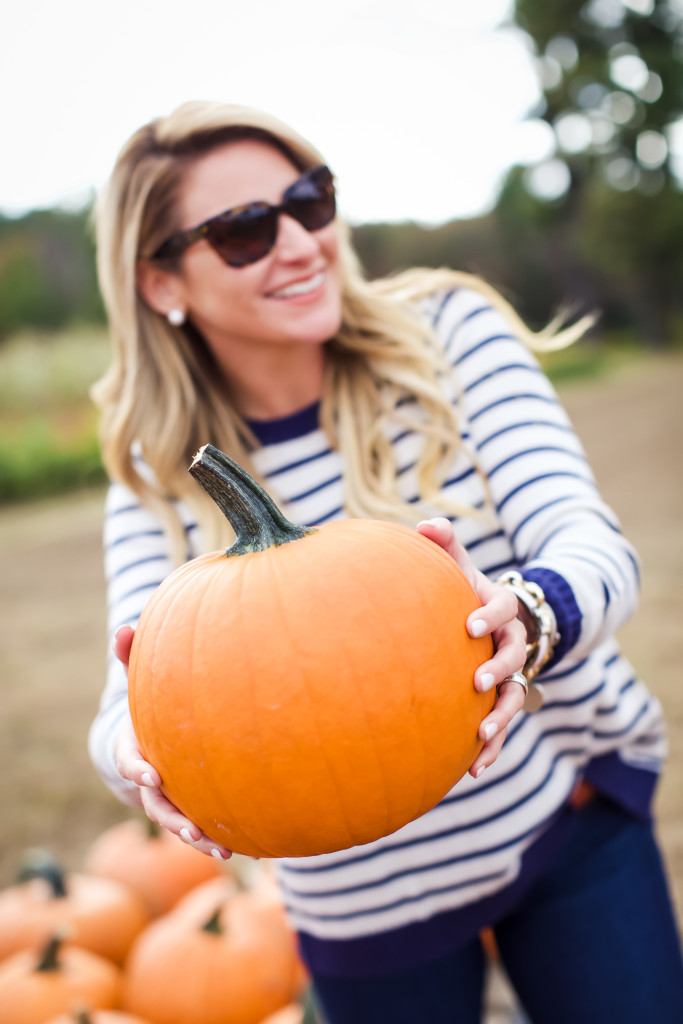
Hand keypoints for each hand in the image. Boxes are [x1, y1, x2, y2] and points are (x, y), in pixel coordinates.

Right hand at [113, 625, 232, 860]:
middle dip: (172, 818)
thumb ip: (132, 655)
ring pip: (178, 821)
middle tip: (190, 830)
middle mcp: (149, 778)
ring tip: (222, 849)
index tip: (151, 776)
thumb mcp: (138, 676)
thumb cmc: (148, 700)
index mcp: (133, 749)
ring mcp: (168, 794)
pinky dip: (217, 834)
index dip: (137, 770)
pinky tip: (246, 845)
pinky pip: (201, 822)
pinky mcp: (189, 802)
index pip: (129, 761)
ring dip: (197, 836)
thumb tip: (124, 629)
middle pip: (155, 804)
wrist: (152, 731)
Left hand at [416, 518, 527, 778]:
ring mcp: (511, 675)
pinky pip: (502, 727)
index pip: (503, 607)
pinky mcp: (502, 701)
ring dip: (500, 717)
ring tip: (480, 735)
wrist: (491, 621)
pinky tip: (473, 770)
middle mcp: (512, 642)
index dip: (490, 615)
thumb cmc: (465, 590)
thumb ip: (445, 544)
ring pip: (513, 698)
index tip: (470, 624)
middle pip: (515, 655)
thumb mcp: (460, 565)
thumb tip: (424, 525)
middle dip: (498, 668)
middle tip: (476, 682)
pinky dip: (492, 748)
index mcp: (501, 608)